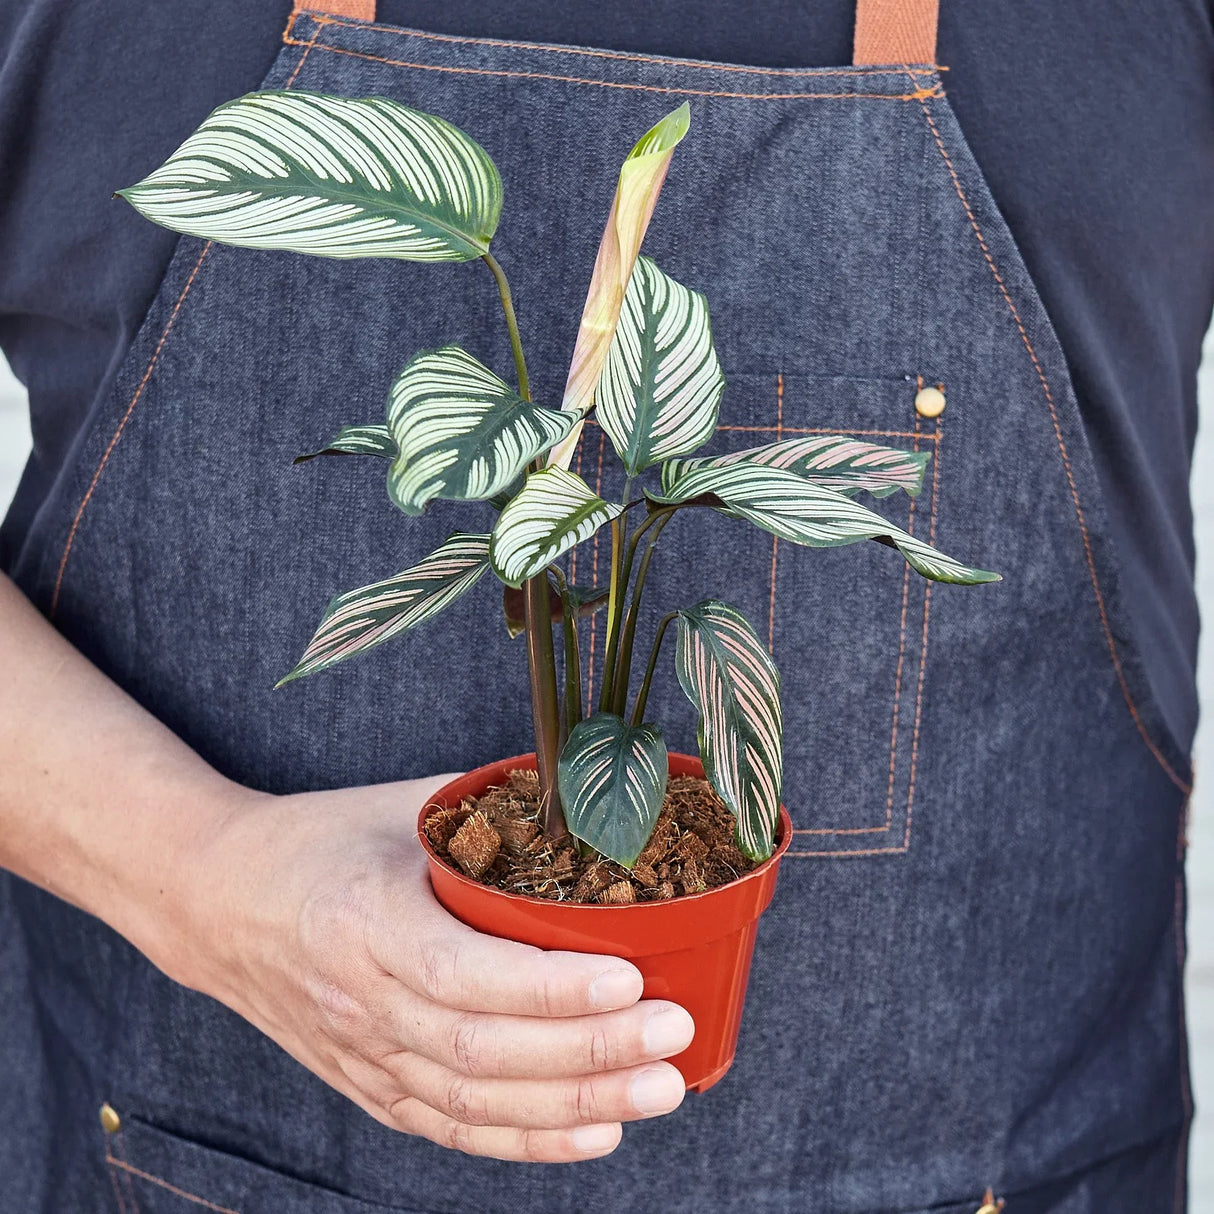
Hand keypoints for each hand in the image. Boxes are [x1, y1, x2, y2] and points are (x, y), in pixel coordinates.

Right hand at [169, 775, 694, 1162]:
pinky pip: (453, 1127)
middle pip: (484, 1050)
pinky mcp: (369, 1083)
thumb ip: (493, 813)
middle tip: (674, 1034)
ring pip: (477, 1101)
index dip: (550, 987)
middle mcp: (361, 1000)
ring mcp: (362, 1054)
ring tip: (659, 1089)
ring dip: (576, 1105)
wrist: (215, 900)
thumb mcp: (402, 806)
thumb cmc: (319, 840)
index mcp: (365, 919)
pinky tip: (596, 1133)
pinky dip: (528, 1141)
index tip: (629, 980)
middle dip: (589, 1052)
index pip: (465, 973)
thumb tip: (595, 810)